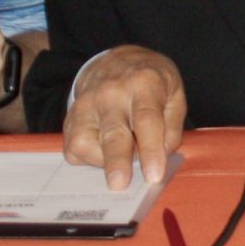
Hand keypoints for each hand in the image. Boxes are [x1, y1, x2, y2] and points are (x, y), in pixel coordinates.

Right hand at [62, 45, 185, 189]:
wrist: (114, 61)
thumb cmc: (149, 83)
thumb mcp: (174, 93)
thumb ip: (172, 126)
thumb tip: (162, 156)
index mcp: (144, 83)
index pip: (147, 119)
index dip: (150, 150)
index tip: (154, 176)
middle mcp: (111, 93)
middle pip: (113, 133)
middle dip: (116, 161)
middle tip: (119, 185)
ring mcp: (86, 104)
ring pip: (86, 142)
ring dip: (103, 162)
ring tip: (120, 160)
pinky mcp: (71, 118)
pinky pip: (73, 148)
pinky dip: (88, 159)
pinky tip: (103, 152)